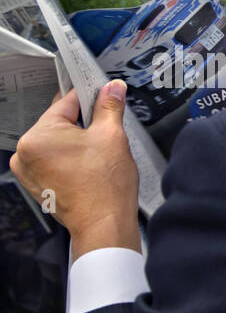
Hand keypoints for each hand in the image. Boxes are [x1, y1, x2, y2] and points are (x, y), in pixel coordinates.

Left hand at [9, 84, 139, 260]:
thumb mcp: (112, 136)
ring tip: (97, 155)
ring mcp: (28, 171)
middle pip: (59, 123)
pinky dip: (69, 159)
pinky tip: (88, 167)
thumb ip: (109, 107)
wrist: (104, 224)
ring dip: (75, 143)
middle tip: (105, 134)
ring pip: (56, 142)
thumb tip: (113, 88)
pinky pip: (53, 161)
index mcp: (38, 136)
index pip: (65, 103)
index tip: (103, 97)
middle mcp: (25, 152)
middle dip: (82, 125)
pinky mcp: (37, 184)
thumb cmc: (104, 188)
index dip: (89, 98)